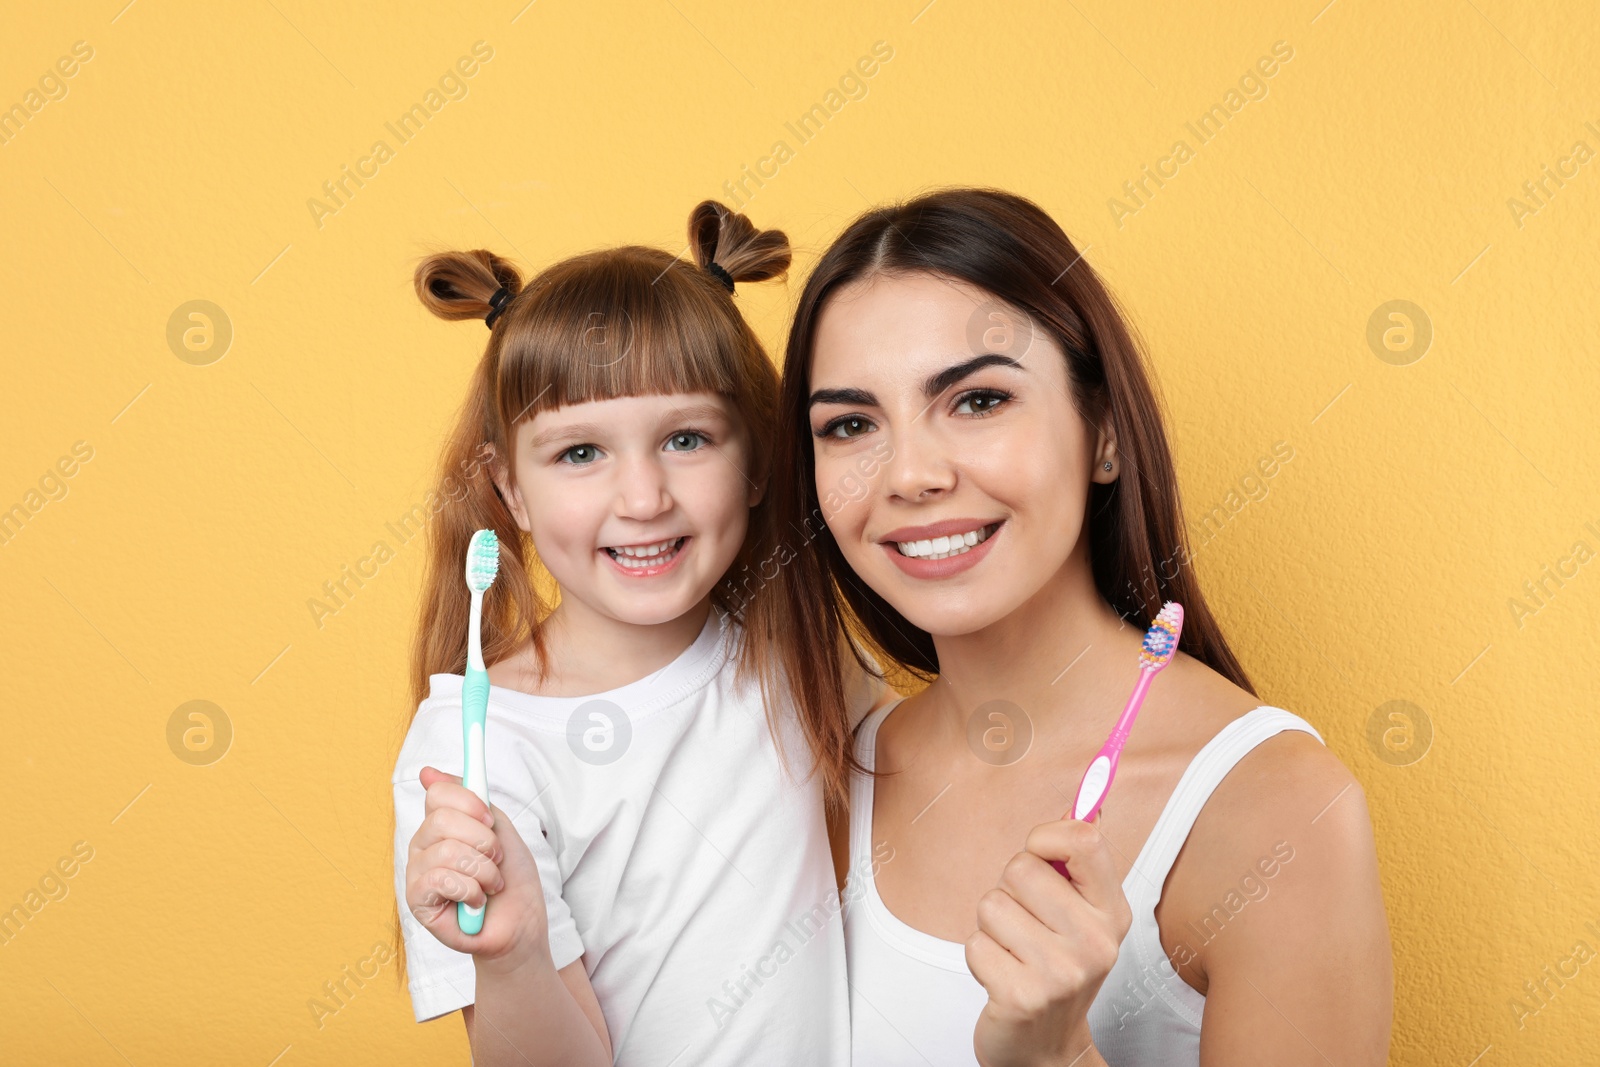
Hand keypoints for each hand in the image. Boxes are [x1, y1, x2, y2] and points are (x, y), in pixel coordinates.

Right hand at [405, 766, 551, 973]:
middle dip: (483, 840)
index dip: (470, 802)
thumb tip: (427, 772)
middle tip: (495, 859)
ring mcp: (417, 873)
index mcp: (440, 825)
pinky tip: (476, 902)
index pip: (438, 793)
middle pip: (441, 819)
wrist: (521, 925)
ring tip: (490, 884)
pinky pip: (441, 880)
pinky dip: (472, 890)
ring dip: (483, 870)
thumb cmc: (511, 879)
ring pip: (447, 851)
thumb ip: (470, 799)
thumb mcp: (499, 829)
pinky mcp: (417, 902)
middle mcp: (423, 845)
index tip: (489, 819)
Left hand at [965, 817, 1131, 1066]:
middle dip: (1009, 890)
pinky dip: (979, 957)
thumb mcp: (1081, 915)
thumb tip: (1085, 798)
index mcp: (1112, 912)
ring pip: (991, 904)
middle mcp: (1095, 942)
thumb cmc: (1056, 966)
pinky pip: (974, 943)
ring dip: (991, 927)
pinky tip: (1003, 976)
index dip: (1047, 835)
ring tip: (1014, 952)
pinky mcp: (1022, 996)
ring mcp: (1061, 972)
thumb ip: (1078, 860)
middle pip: (1021, 868)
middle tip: (1026, 923)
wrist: (1047, 1048)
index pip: (1084, 840)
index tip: (1039, 854)